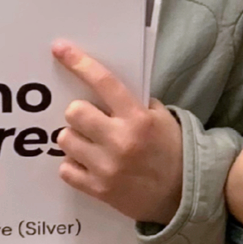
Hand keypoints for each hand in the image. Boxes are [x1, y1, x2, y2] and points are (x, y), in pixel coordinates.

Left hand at [51, 40, 183, 224]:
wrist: (182, 195)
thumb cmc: (171, 152)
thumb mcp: (162, 119)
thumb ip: (134, 103)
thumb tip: (103, 87)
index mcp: (139, 118)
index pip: (104, 83)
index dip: (79, 63)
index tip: (59, 48)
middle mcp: (121, 141)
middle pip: (74, 112)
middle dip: (79, 113)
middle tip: (90, 121)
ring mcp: (107, 167)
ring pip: (65, 140)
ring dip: (75, 139)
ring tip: (90, 145)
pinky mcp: (98, 190)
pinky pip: (65, 169)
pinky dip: (74, 165)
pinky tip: (89, 165)